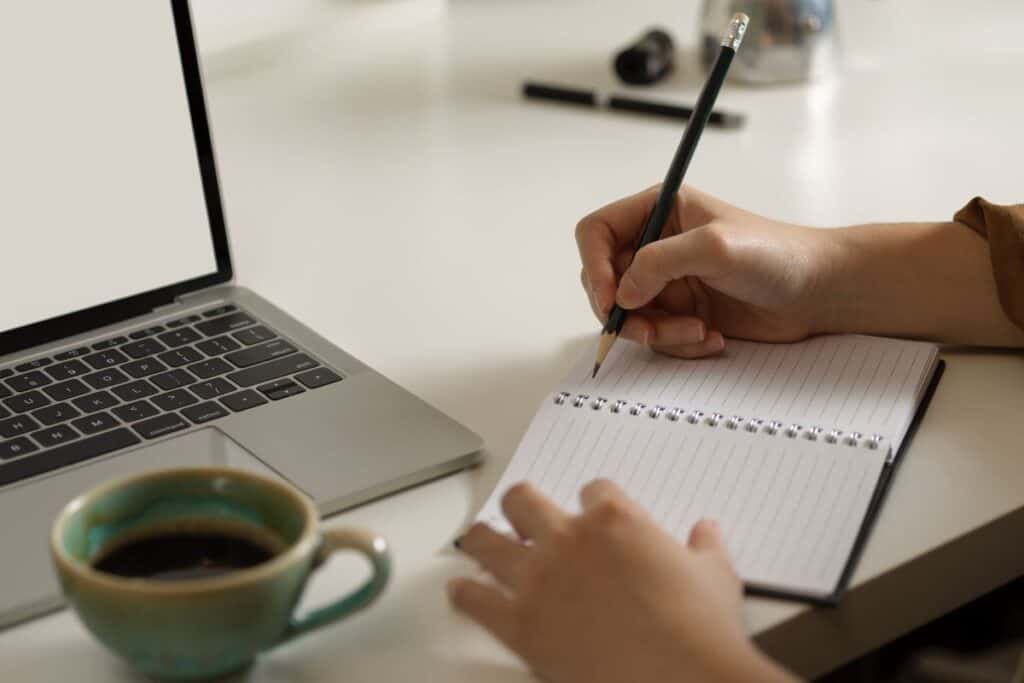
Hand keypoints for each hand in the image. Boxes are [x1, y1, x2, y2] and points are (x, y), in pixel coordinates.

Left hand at [448, 480, 792, 682]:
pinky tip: (462, 592)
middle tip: (523, 518)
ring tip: (480, 542)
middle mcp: (568, 540)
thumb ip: (704, 547)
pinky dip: (466, 594)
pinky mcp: (520, 624)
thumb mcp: (715, 577)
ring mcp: (539, 580)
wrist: (682, 679)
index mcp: (614, 520)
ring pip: (486, 539)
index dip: (591, 503)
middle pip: (523, 500)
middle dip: (523, 508)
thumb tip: (706, 532)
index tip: (590, 514)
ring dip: (483, 540)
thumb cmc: (699, 630)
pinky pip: (476, 600)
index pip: (591, 490)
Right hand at [576, 185, 835, 357]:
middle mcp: (656, 245)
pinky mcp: (680, 313)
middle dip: (624, 312)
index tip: (612, 298)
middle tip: (648, 329)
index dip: (594, 266)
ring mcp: (666, 282)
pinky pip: (655, 337)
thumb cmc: (778, 254)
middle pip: (603, 281)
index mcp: (658, 211)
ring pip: (628, 316)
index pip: (595, 233)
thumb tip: (622, 294)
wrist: (819, 291)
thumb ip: (659, 263)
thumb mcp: (715, 247)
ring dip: (656, 333)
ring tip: (697, 331)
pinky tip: (712, 337)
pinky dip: (677, 344)